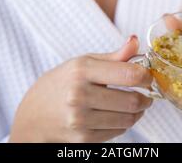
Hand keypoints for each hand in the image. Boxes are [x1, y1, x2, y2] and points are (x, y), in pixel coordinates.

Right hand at [9, 35, 152, 142]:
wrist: (32, 116)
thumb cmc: (60, 83)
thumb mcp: (83, 62)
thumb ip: (114, 56)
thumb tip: (136, 41)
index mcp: (81, 70)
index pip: (128, 74)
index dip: (146, 76)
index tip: (148, 76)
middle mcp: (79, 96)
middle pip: (132, 100)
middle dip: (146, 97)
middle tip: (146, 93)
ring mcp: (80, 120)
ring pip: (128, 119)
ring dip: (137, 112)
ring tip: (135, 104)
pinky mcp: (83, 140)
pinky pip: (117, 132)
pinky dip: (123, 124)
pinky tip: (117, 115)